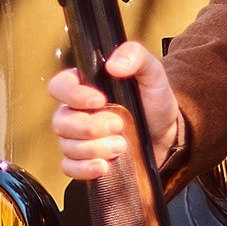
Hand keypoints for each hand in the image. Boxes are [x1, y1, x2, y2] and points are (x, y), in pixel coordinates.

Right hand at [46, 42, 180, 180]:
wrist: (168, 135)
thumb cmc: (154, 102)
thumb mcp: (152, 73)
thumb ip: (135, 56)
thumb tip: (113, 65)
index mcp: (85, 87)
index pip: (58, 87)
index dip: (73, 95)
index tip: (99, 100)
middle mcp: (76, 112)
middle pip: (61, 121)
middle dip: (91, 127)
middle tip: (119, 125)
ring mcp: (77, 139)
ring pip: (67, 146)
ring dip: (95, 148)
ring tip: (121, 145)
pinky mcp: (84, 161)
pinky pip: (69, 168)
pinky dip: (85, 169)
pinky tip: (104, 166)